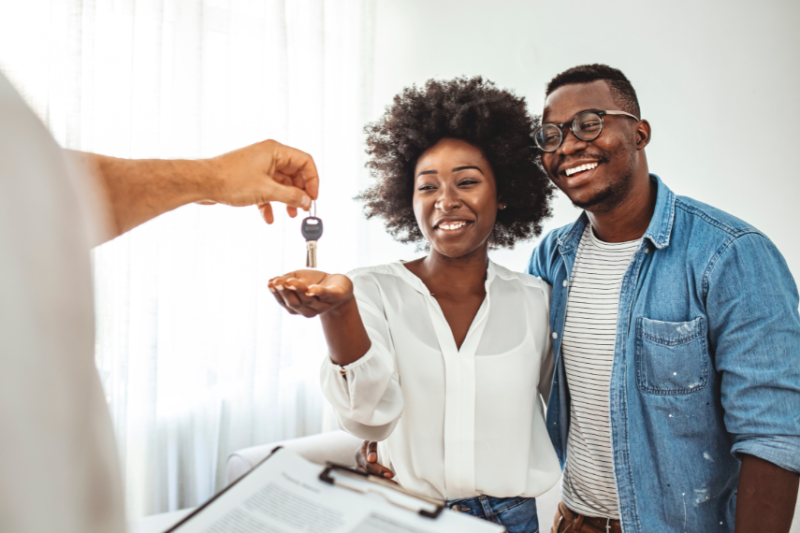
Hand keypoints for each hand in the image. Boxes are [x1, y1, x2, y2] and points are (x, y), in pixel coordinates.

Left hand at [200, 139, 319, 223]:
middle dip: (300, 192)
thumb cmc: (229, 180)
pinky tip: (268, 217)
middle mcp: (268, 156)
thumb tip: (306, 201)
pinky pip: (267, 190)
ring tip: (290, 214)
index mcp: (275, 151)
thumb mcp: (266, 191)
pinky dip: (270, 203)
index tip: (313, 197)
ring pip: (281, 183)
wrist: (202, 183)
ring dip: (287, 200)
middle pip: (294, 174)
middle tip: (303, 208)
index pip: (305, 161)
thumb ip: (291, 196)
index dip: (312, 180)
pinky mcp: (250, 178)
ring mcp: (259, 167)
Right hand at [269, 270, 353, 317]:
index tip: (270, 284)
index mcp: (298, 306)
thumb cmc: (315, 282)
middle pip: (295, 303)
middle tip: (277, 282)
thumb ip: (285, 280)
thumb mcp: (297, 278)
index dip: (277, 293)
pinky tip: (311, 289)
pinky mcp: (335, 297)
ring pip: (308, 300)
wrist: (339, 284)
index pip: (285, 302)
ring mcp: (322, 304)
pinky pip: (325, 295)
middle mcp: (309, 309)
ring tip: (290, 282)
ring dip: (298, 290)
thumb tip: (271, 281)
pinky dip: (318, 292)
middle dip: (285, 292)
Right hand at [355, 441, 394, 480]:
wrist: (370, 442)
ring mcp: (361, 470)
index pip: (368, 465)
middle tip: (393, 482)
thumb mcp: (372, 438)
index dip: (379, 470)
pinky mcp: (366, 473)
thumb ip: (372, 446)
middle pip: (369, 474)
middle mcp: (359, 464)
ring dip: (382, 481)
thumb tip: (371, 459)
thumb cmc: (372, 438)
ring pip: (370, 478)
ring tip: (393, 484)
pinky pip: (373, 478)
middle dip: (381, 479)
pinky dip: (381, 481)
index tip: (390, 474)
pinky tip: (390, 483)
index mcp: (359, 455)